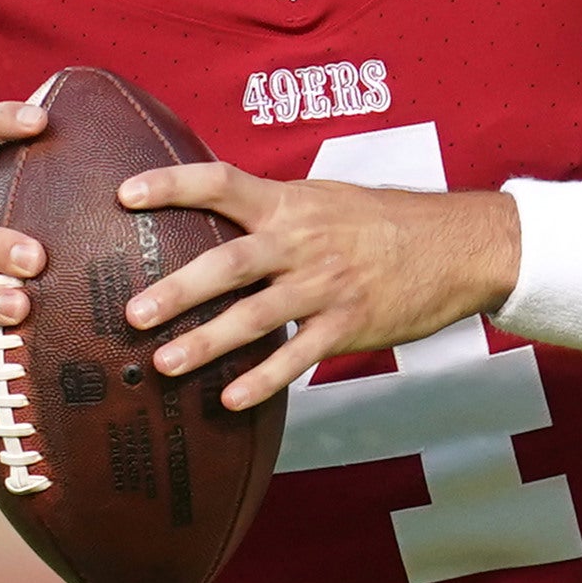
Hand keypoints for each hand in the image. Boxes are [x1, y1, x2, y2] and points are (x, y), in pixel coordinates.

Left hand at [117, 163, 517, 412]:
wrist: (457, 245)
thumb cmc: (383, 221)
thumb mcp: (323, 198)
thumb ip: (271, 208)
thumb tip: (213, 210)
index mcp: (289, 204)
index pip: (220, 183)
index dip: (171, 185)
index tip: (124, 194)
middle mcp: (302, 242)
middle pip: (229, 262)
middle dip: (178, 288)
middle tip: (132, 311)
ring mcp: (325, 286)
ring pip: (256, 316)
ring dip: (207, 342)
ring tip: (164, 363)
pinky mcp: (348, 325)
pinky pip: (298, 357)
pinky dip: (264, 380)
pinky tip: (230, 399)